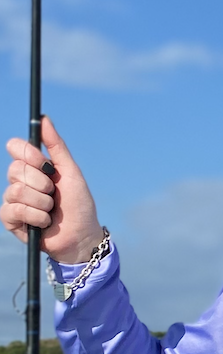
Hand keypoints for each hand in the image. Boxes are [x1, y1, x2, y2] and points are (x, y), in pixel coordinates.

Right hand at [3, 116, 102, 262]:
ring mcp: (14, 200)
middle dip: (42, 183)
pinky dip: (36, 216)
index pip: (15, 147)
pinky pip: (13, 210)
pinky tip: (45, 222)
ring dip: (42, 203)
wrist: (81, 235)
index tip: (46, 165)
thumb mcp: (71, 172)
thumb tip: (43, 118)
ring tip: (52, 210)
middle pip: (15, 169)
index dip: (29, 155)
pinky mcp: (10, 219)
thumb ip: (56, 146)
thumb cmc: (78, 204)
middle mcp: (20, 181)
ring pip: (15, 191)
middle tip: (54, 193)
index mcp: (33, 167)